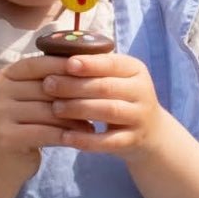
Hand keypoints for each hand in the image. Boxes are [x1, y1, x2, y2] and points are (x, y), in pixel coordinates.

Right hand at [0, 55, 93, 180]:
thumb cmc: (26, 125)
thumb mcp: (33, 99)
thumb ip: (52, 81)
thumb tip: (92, 63)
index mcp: (6, 75)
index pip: (39, 64)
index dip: (66, 66)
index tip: (94, 70)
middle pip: (46, 88)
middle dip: (75, 95)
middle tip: (102, 100)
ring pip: (48, 111)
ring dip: (74, 117)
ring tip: (94, 122)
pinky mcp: (5, 137)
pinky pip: (44, 132)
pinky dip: (66, 135)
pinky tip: (83, 138)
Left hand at [41, 54, 171, 160]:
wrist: (150, 131)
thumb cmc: (120, 96)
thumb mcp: (115, 77)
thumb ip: (93, 67)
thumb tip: (56, 56)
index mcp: (135, 69)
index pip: (112, 63)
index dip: (89, 64)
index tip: (66, 64)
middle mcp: (141, 91)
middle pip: (106, 86)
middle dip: (75, 86)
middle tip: (48, 85)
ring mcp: (139, 117)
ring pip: (109, 111)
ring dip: (79, 109)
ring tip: (55, 109)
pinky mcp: (134, 140)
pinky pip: (109, 141)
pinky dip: (87, 140)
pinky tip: (66, 137)